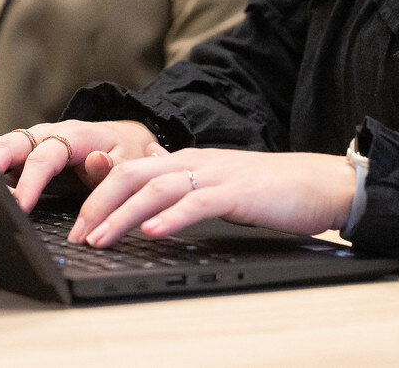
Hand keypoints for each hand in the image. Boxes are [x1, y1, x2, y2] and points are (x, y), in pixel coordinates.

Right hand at [0, 120, 160, 211]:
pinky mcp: (29, 154)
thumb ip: (111, 169)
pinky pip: (7, 156)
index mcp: (76, 135)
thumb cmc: (124, 154)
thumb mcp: (128, 164)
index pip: (47, 155)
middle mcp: (51, 134)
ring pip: (6, 146)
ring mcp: (37, 142)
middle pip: (16, 141)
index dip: (31, 180)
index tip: (20, 205)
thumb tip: (94, 161)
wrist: (124, 141)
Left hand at [66, 148, 355, 247]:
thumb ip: (183, 180)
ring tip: (101, 237)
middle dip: (99, 205)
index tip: (78, 225)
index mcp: (187, 160)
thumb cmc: (272, 189)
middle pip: (132, 175)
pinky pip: (197, 202)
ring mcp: (215, 174)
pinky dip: (171, 217)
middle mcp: (194, 161)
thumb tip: (151, 179)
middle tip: (78, 235)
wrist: (320, 183)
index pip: (131, 171)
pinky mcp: (238, 192)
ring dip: (123, 215)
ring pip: (156, 187)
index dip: (99, 196)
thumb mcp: (218, 182)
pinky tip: (153, 234)